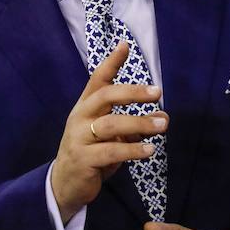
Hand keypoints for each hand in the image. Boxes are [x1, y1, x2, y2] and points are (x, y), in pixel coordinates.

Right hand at [50, 42, 167, 221]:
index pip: (98, 79)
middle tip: (158, 92)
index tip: (125, 45)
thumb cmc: (92, 153)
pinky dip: (132, 150)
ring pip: (110, 124)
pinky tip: (149, 150)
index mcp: (86, 107)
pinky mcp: (83, 159)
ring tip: (162, 125)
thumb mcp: (112, 136)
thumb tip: (164, 117)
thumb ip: (134, 125)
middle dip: (132, 92)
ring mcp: (79, 138)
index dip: (111, 62)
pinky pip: (111, 152)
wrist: (65, 184)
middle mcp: (81, 117)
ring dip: (139, 122)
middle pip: (105, 96)